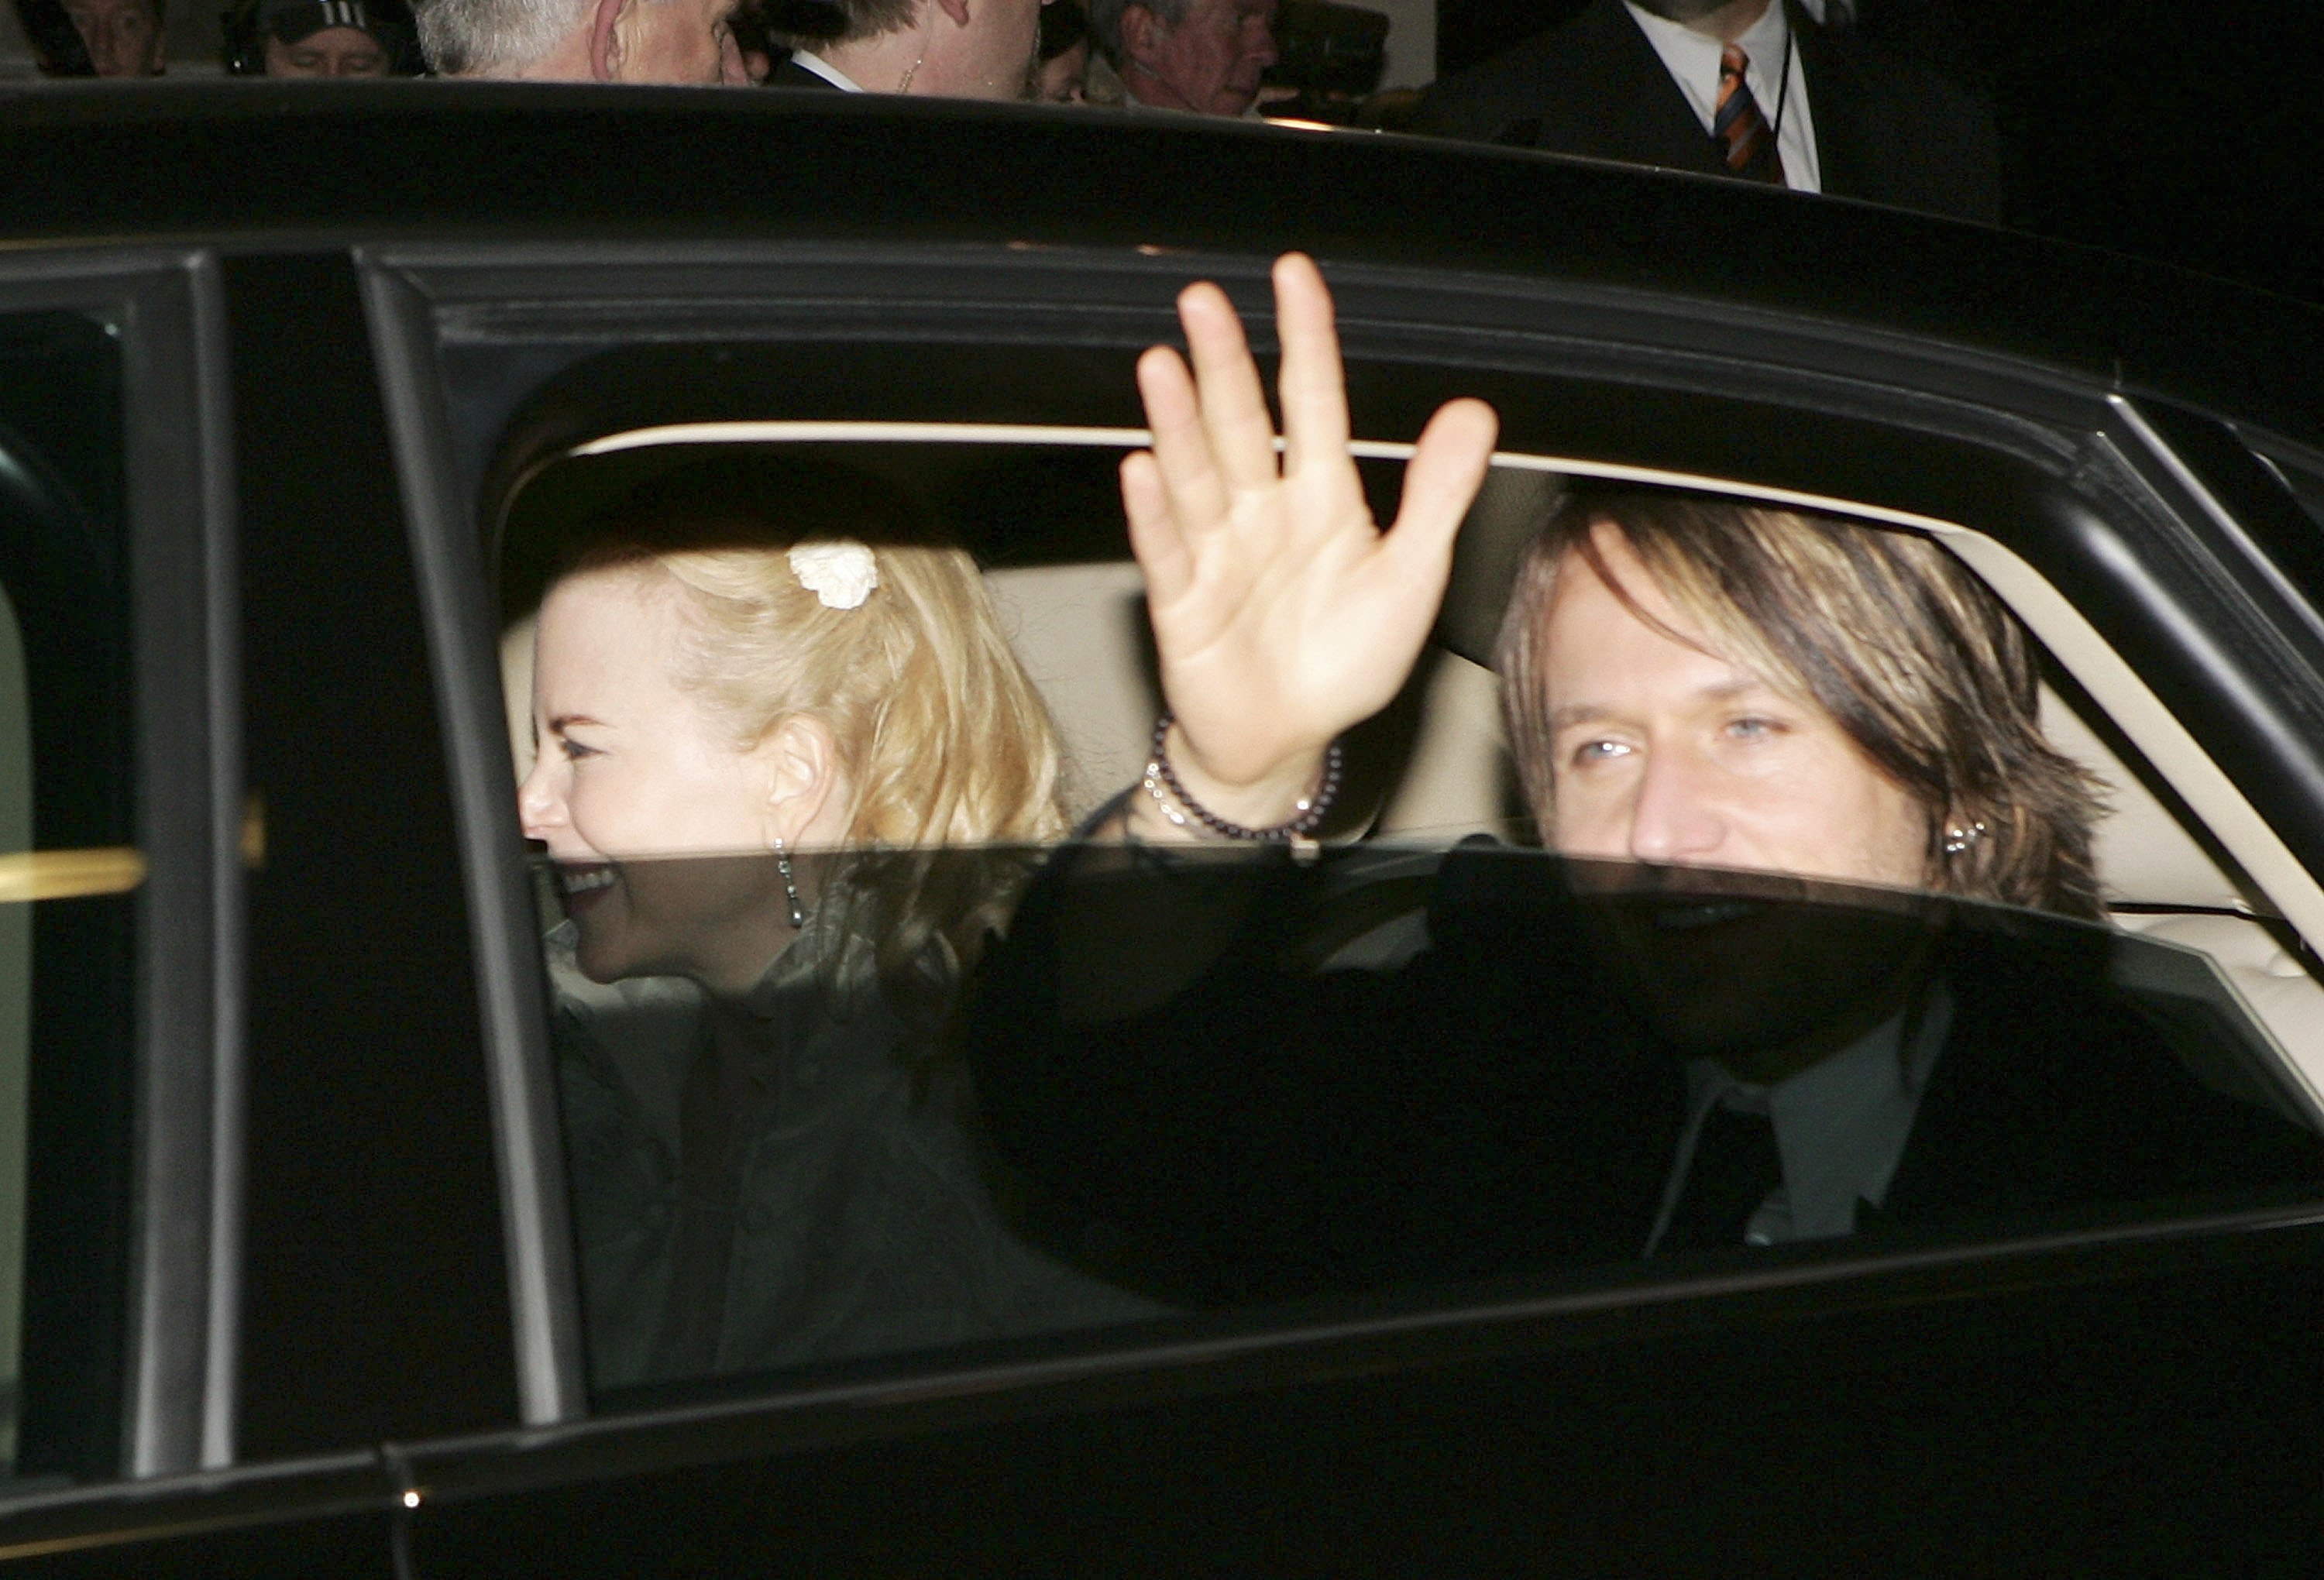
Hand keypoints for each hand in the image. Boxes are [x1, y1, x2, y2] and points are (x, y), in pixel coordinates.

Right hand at [1122, 253, 1498, 825]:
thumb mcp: (1411, 575)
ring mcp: (1218, 554)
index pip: (1313, 401)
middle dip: (1224, 361)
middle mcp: (1262, 512)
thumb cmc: (1344, 658)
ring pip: (1198, 475)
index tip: (1294, 275)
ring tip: (1163, 364)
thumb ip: (1438, 493)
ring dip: (1179, 422)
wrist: (1290, 740)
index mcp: (1320, 497)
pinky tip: (1143, 469)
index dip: (1306, 338)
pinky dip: (1157, 515)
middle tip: (1203, 299)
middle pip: (1241, 423)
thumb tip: (1473, 411)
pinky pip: (1170, 553)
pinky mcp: (1184, 605)